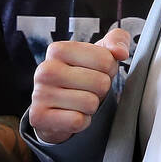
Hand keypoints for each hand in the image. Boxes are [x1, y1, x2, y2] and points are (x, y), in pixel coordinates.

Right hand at [29, 27, 130, 143]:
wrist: (57, 107)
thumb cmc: (82, 76)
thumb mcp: (100, 53)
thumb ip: (116, 40)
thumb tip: (120, 52)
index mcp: (58, 49)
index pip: (105, 60)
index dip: (109, 70)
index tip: (96, 72)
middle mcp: (45, 69)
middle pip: (100, 82)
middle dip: (101, 90)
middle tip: (88, 89)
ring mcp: (40, 94)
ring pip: (90, 103)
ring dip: (91, 107)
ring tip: (79, 102)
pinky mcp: (40, 117)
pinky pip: (78, 121)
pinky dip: (82, 122)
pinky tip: (72, 115)